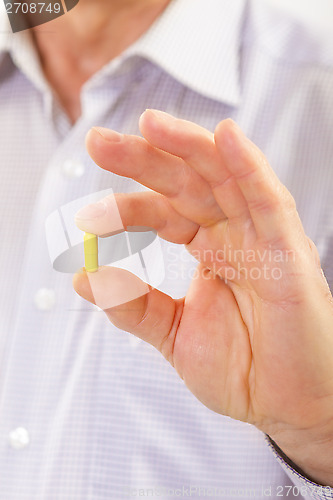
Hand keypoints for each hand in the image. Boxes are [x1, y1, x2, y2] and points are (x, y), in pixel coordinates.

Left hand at [73, 110, 332, 483]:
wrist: (287, 405)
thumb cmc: (243, 369)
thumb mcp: (174, 334)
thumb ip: (133, 306)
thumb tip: (84, 278)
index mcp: (209, 248)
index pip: (164, 211)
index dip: (126, 208)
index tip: (88, 218)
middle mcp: (233, 234)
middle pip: (186, 182)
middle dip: (143, 159)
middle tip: (98, 142)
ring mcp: (261, 237)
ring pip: (224, 177)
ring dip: (188, 147)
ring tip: (148, 124)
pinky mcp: (289, 249)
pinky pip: (269, 199)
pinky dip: (248, 166)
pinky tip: (224, 137)